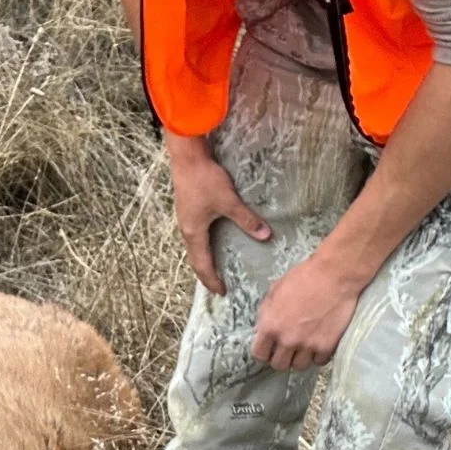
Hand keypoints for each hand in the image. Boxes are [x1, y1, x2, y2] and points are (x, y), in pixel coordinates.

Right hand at [166, 133, 269, 295]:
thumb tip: (265, 236)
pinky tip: (211, 239)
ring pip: (193, 246)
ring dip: (203, 258)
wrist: (186, 157)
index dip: (212, 279)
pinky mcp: (187, 208)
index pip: (202, 264)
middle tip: (217, 285)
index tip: (222, 292)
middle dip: (205, 273)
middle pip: (194, 258)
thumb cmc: (205, 181)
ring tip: (214, 266)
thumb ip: (246, 220)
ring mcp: (185, 218)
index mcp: (194, 232)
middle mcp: (186, 229)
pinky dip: (202, 245)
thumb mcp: (229, 201)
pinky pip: (194, 234)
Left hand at [251, 258, 364, 370]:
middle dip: (280, 357)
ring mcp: (308, 345)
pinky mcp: (327, 346)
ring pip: (298, 366)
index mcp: (270, 325)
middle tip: (286, 347)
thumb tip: (262, 330)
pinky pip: (318, 361)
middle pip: (278, 365)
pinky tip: (318, 342)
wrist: (334, 275)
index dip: (263, 351)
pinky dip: (317, 355)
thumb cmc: (304, 277)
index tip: (268, 348)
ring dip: (299, 358)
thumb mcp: (275, 291)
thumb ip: (266, 313)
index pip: (259, 354)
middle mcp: (287, 339)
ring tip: (303, 345)